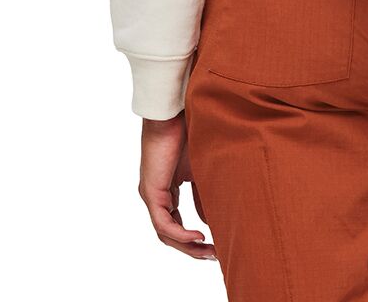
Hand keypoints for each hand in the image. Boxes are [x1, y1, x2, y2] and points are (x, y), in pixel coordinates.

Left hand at [139, 113, 216, 259]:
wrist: (175, 112)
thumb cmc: (188, 132)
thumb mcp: (201, 170)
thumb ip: (204, 196)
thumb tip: (211, 222)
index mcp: (166, 189)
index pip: (176, 224)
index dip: (193, 239)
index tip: (216, 245)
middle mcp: (156, 196)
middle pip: (170, 234)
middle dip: (192, 248)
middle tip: (213, 256)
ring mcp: (151, 195)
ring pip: (166, 233)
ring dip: (187, 246)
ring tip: (209, 252)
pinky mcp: (151, 192)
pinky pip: (164, 223)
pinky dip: (181, 234)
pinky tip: (199, 237)